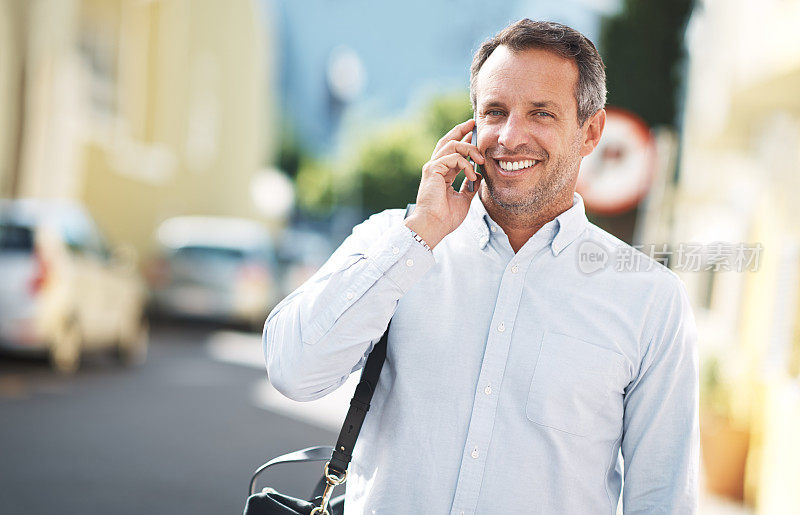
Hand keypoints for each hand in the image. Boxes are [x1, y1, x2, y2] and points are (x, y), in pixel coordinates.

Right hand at [405, 119, 483, 248]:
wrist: (434, 226)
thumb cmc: (445, 218)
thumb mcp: (464, 199)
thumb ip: (469, 187)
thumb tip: (478, 177)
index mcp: (442, 174)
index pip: (452, 152)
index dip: (463, 140)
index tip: (474, 133)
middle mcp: (435, 168)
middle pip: (448, 141)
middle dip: (461, 130)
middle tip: (474, 124)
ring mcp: (432, 167)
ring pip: (452, 145)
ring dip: (469, 149)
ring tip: (481, 160)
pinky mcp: (432, 169)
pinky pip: (452, 158)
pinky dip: (465, 164)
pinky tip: (472, 175)